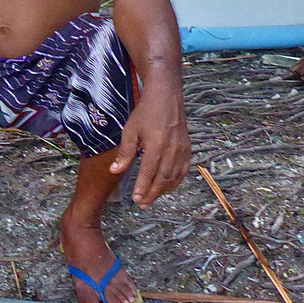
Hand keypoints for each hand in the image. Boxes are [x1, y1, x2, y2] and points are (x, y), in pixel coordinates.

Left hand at [110, 86, 189, 207]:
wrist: (166, 97)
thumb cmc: (145, 113)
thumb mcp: (130, 131)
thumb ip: (125, 153)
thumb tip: (115, 171)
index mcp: (156, 145)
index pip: (149, 172)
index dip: (143, 188)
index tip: (136, 200)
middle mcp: (172, 149)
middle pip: (162, 178)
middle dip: (152, 194)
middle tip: (142, 205)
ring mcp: (182, 150)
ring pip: (174, 177)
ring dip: (163, 190)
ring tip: (151, 198)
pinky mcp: (188, 149)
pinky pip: (183, 171)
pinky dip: (175, 181)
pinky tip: (166, 187)